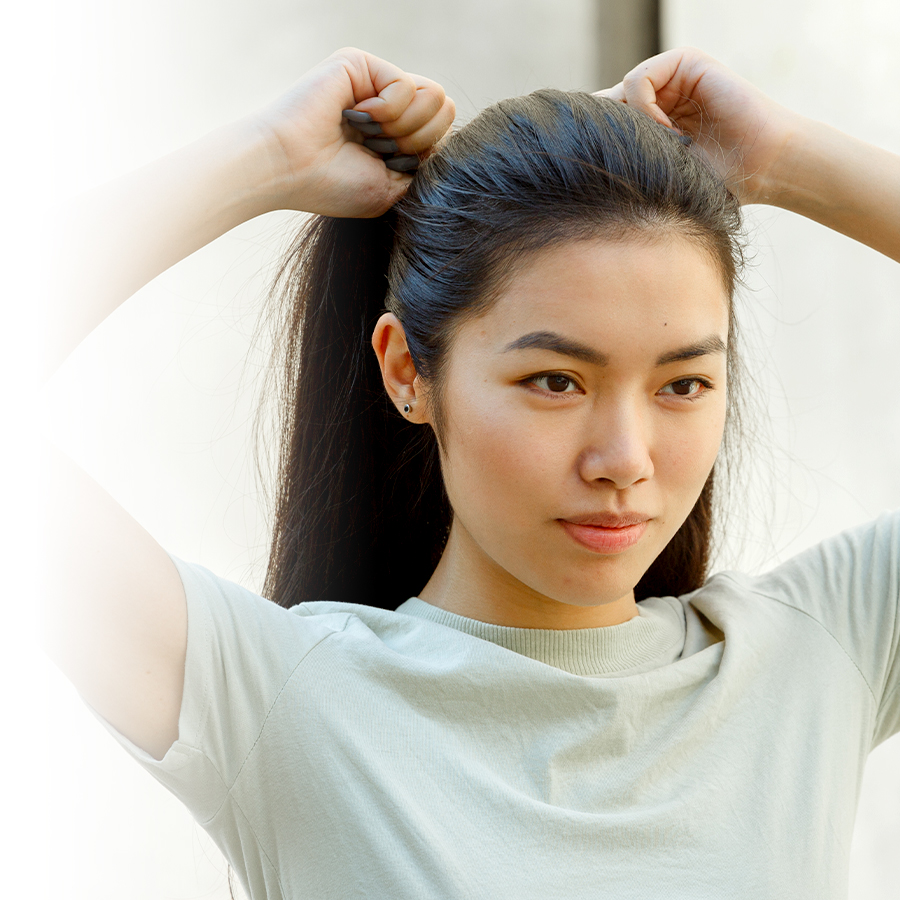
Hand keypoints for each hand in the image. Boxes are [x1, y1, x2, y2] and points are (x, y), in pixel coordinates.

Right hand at [249, 47, 455, 216]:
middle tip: (377, 150)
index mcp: (396, 135)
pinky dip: (386, 111)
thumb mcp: (394, 187)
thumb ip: (427, 161)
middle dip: (417, 140)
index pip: (444, 133)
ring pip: (434, 96)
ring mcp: (376, 83)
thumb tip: (449, 124)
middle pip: (445, 111)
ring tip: (366, 134)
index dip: (424, 156)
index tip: (387, 167)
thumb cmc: (333, 185)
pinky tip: (355, 117)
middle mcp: (388, 106)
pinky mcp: (362, 64)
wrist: (288, 169)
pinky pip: (406, 85)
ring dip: (403, 127)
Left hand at [596, 48, 798, 203]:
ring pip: (617, 95)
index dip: (588, 139)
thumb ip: (621, 155)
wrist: (762, 168)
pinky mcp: (685, 61)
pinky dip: (644, 109)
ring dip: (633, 127)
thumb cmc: (716, 181)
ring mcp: (671, 76)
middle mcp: (656, 95)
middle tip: (640, 163)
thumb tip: (567, 155)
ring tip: (664, 150)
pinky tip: (668, 132)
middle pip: (602, 107)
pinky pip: (637, 80)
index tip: (589, 166)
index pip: (600, 122)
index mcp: (648, 122)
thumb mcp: (655, 173)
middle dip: (608, 136)